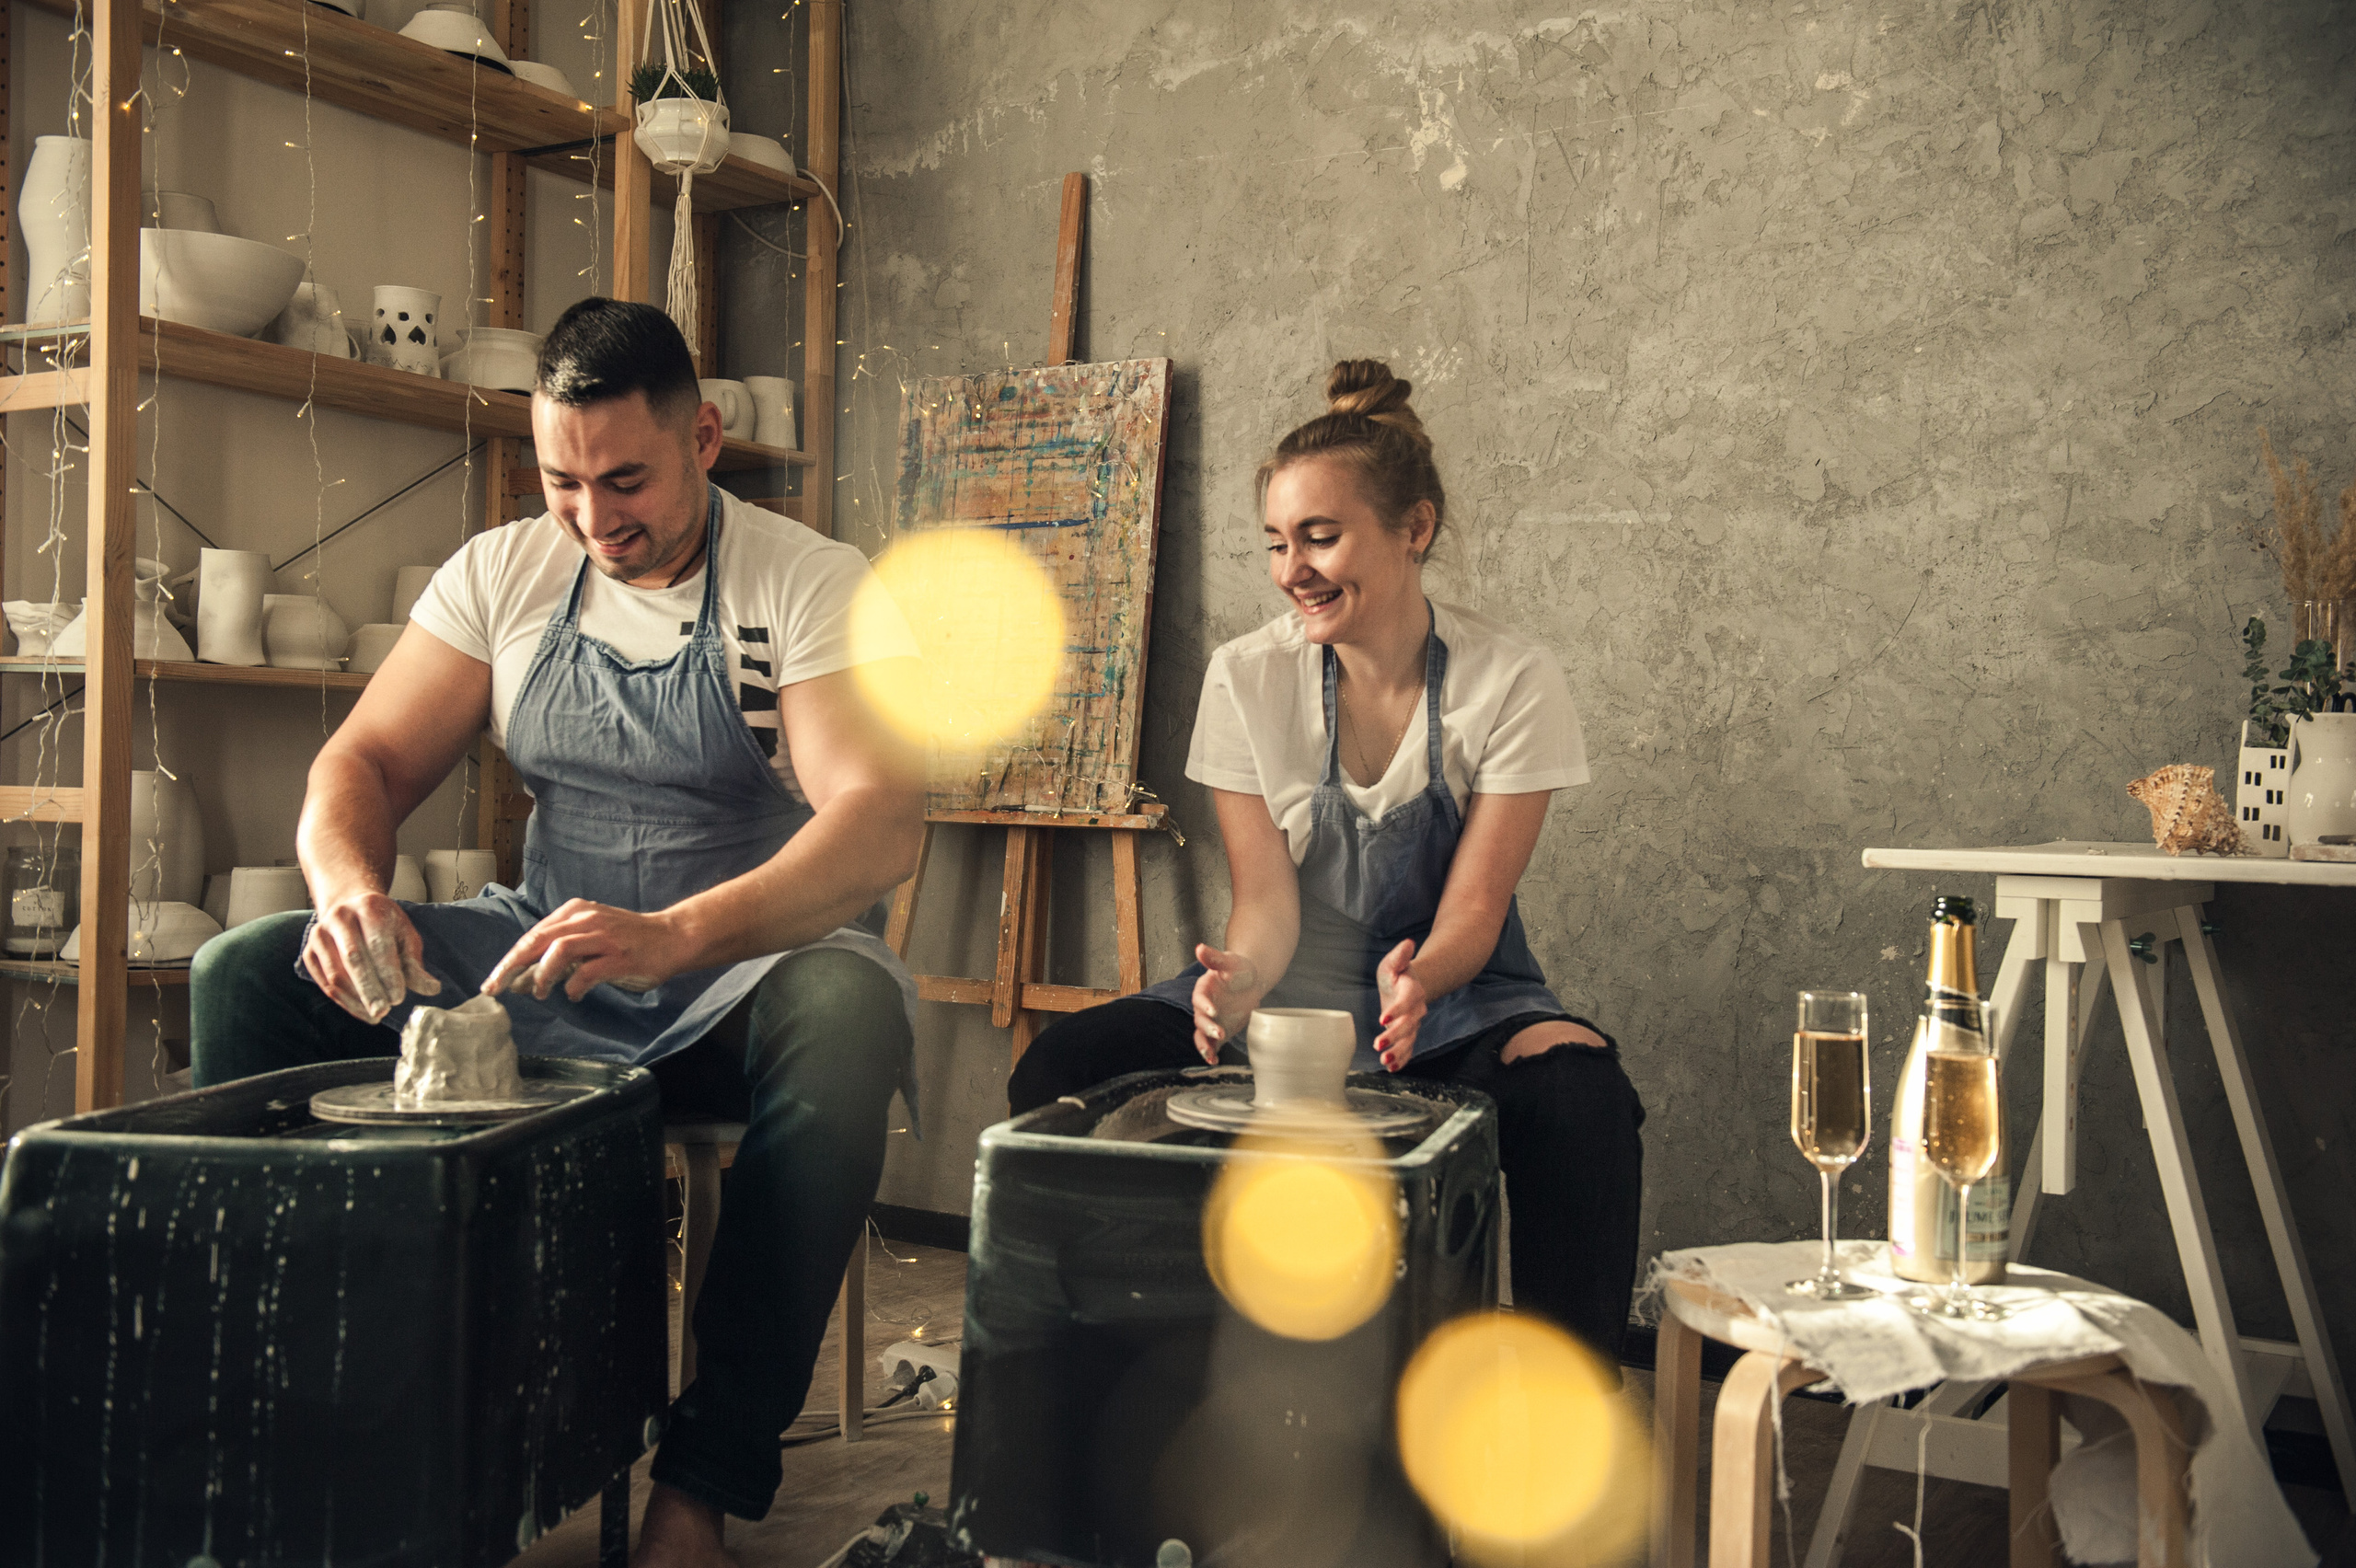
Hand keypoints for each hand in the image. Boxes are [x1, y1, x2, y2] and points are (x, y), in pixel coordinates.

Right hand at [303, 889, 441, 1023]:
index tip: (398, 998)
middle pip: (353, 959)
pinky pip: (324, 982)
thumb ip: (415, 962)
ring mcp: (320, 935)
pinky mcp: (309, 952)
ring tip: (374, 1015)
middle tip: (383, 1012)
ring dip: (355, 999)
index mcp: (369, 908)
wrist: (349, 907)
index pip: (377, 944)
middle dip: (369, 989)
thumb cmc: (383, 924)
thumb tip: (431, 989)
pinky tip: (359, 1011)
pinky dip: (342, 1000)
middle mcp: (340, 918)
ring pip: (335, 974)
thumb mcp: (405, 934)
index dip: (387, 973)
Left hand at [481, 898, 688, 1002]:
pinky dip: (574, 986)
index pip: (532, 935)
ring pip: (559, 950)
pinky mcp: (619, 956)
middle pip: (537, 940)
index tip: (492, 981)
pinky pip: (588, 971)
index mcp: (574, 912)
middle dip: (511, 967)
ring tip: (539, 993)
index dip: (508, 959)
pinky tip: (573, 995)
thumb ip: (557, 954)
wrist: (673, 936)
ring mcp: (603, 937)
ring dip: (542, 974)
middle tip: (495, 989)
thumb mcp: (589, 937)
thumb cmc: (628, 940)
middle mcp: (585, 919)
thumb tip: (521, 979)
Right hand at [1189, 943, 1261, 1064]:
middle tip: (1220, 1032)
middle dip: (1208, 1027)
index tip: (1213, 1010)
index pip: (1200, 997)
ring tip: (1209, 1055)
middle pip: (1200, 1019)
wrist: (1250, 981)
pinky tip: (1214, 1060)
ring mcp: (1210, 1020)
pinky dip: (1211, 1052)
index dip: (1205, 1004)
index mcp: (1203, 989)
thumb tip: (1199, 947)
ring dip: (1204, 1044)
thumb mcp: (1230, 961)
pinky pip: (1211, 1043)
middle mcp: (1203, 1006)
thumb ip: (1215, 957)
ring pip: (1201, 1034)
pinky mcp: (1218, 1030)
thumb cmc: (1238, 969)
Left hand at [1372, 938, 1424, 1070]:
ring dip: (1398, 1052)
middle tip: (1379, 1044)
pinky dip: (1402, 1059)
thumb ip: (1401, 955)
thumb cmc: (1398, 973)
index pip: (1407, 1001)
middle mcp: (1416, 1010)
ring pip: (1409, 1040)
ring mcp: (1414, 1024)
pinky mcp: (1409, 1034)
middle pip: (1408, 1024)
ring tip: (1385, 1061)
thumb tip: (1408, 943)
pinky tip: (1391, 1068)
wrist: (1409, 985)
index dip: (1397, 1010)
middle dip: (1394, 1036)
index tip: (1383, 1019)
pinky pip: (1408, 1049)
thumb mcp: (1395, 962)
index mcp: (1413, 991)